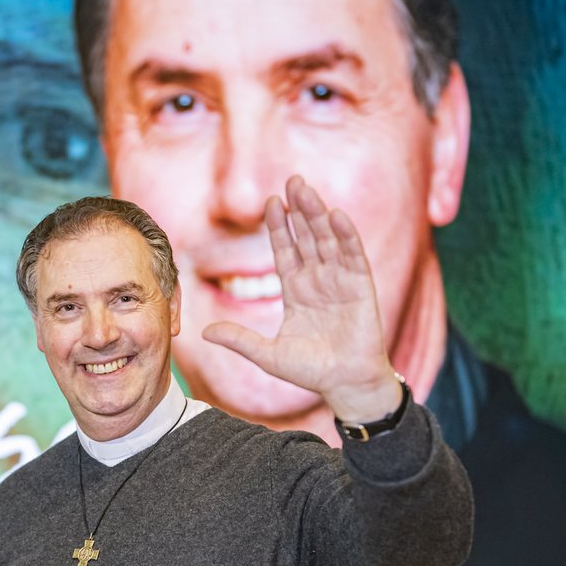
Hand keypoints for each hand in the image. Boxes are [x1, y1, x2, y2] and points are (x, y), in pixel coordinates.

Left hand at [202, 175, 402, 422]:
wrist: (345, 385)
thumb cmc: (311, 372)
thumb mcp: (267, 355)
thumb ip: (239, 340)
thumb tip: (203, 332)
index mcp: (297, 292)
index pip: (285, 250)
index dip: (278, 227)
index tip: (270, 202)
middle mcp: (319, 281)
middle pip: (307, 237)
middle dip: (299, 209)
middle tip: (292, 180)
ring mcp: (341, 282)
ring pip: (328, 240)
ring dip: (319, 214)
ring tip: (308, 189)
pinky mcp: (361, 288)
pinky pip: (353, 256)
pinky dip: (347, 236)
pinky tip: (337, 215)